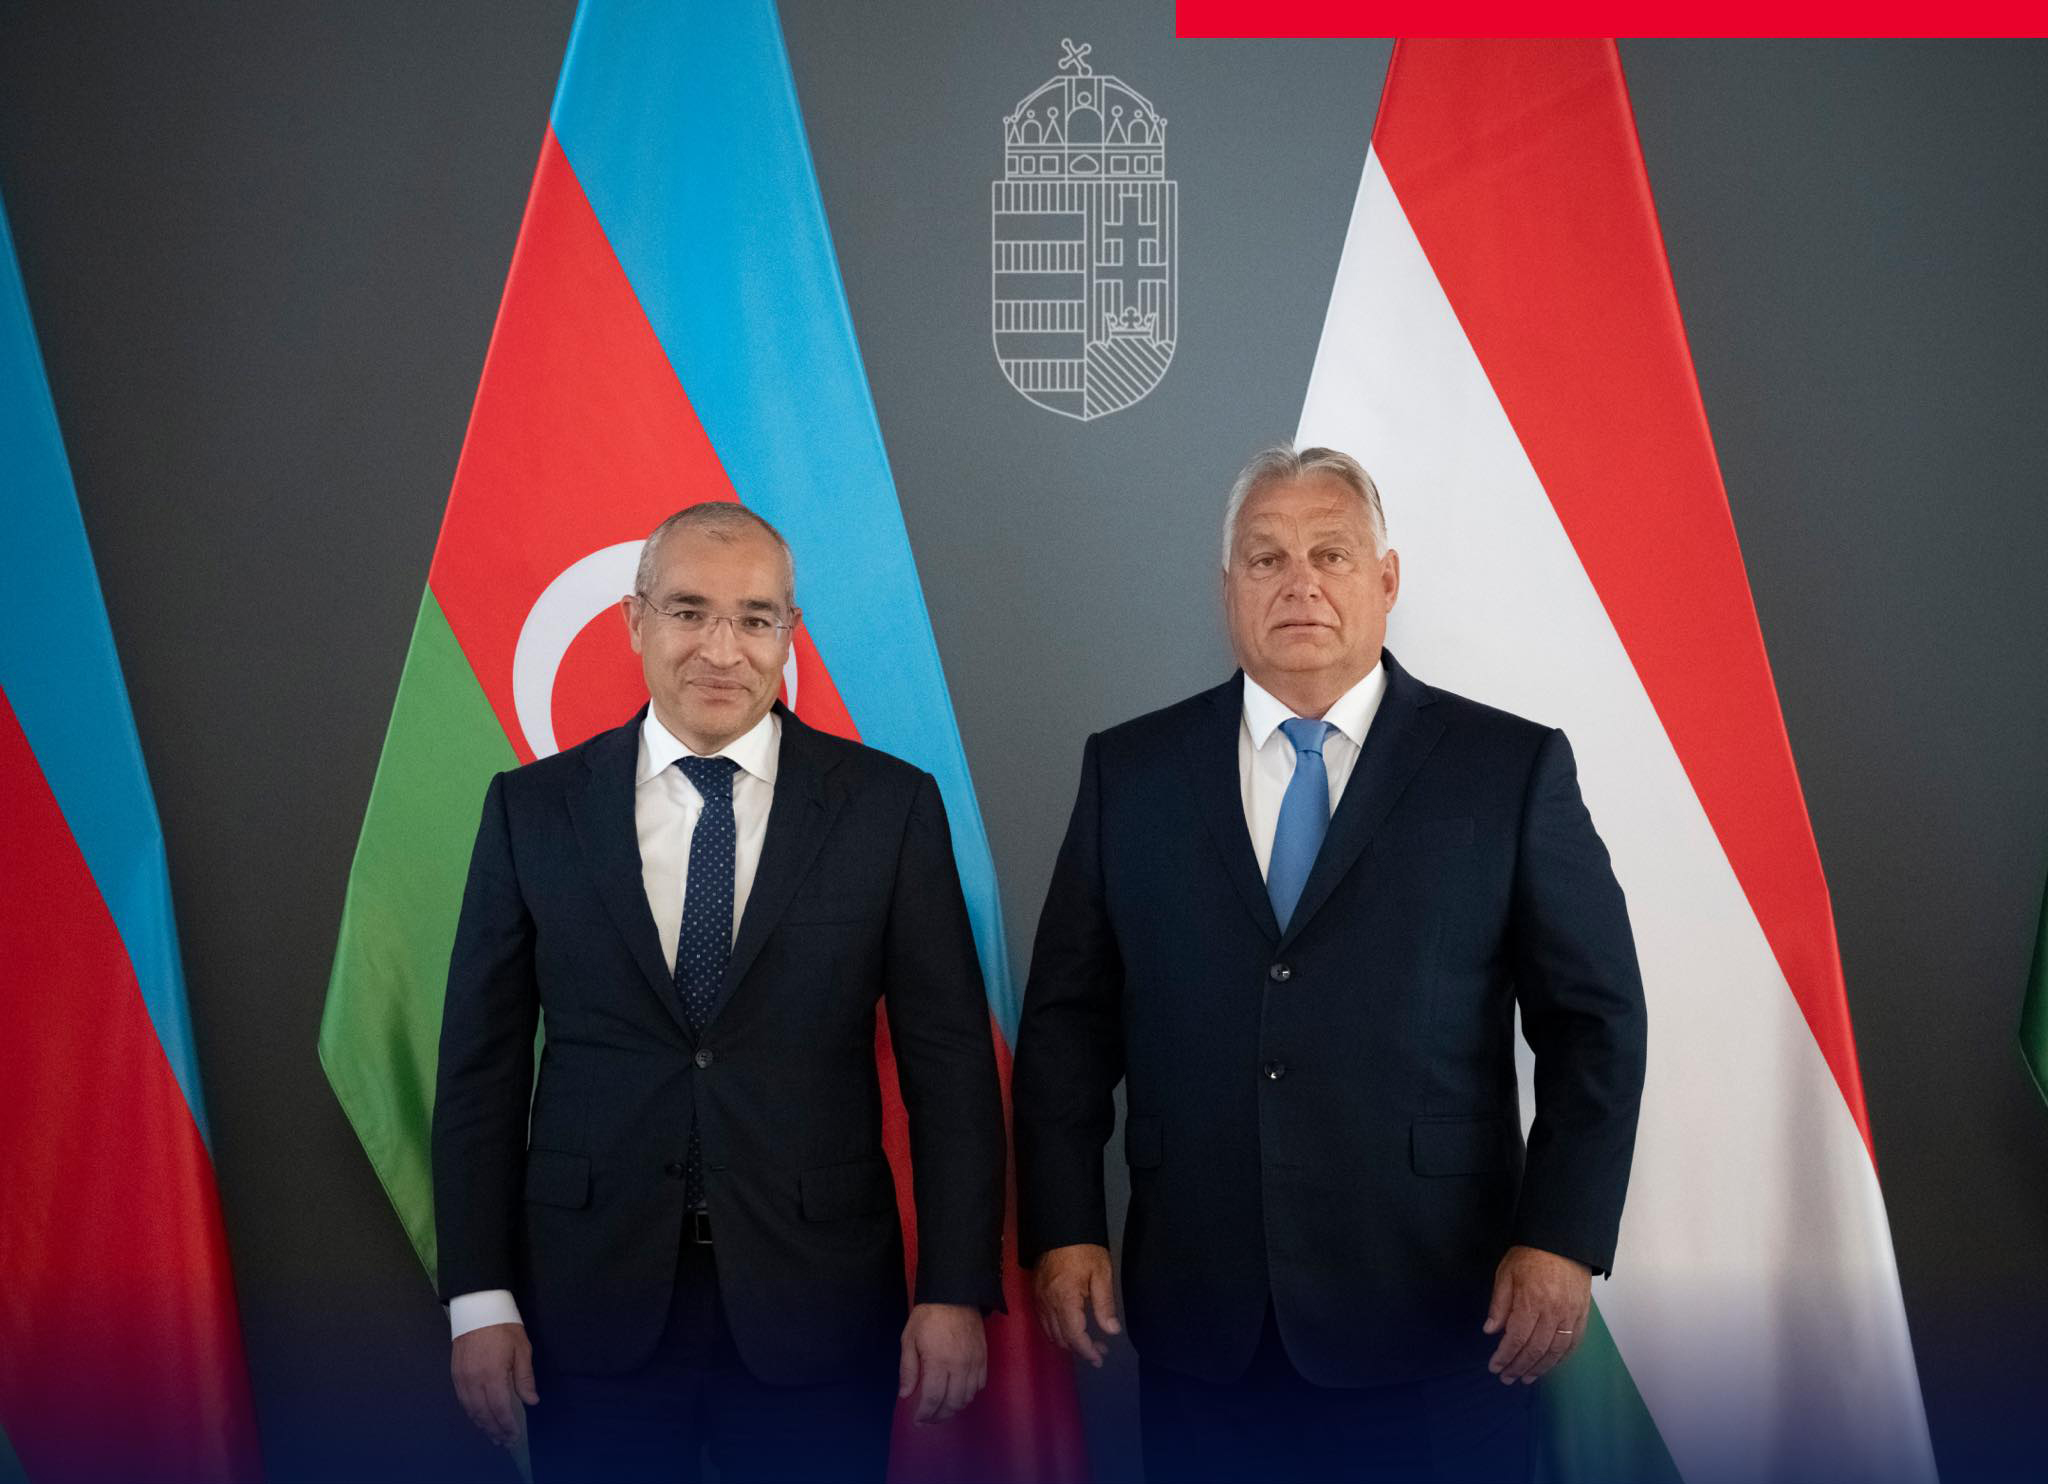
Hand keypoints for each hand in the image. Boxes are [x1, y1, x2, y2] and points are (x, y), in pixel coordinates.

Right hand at [452, 1321, 537, 1444]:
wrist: (477, 1307)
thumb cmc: (504, 1326)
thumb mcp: (522, 1349)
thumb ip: (525, 1378)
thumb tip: (531, 1401)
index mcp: (493, 1374)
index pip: (500, 1409)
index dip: (507, 1425)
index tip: (514, 1435)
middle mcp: (474, 1380)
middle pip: (483, 1414)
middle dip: (494, 1430)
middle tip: (504, 1441)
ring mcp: (462, 1378)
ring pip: (470, 1410)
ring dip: (482, 1425)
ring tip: (492, 1435)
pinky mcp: (455, 1374)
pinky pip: (462, 1400)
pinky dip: (471, 1413)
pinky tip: (479, 1418)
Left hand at [898, 1303, 987, 1423]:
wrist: (955, 1294)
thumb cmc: (928, 1316)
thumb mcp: (909, 1339)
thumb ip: (908, 1369)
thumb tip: (905, 1395)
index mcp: (939, 1361)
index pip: (933, 1398)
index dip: (925, 1414)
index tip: (918, 1420)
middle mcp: (959, 1366)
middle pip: (952, 1403)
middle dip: (939, 1416)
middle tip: (928, 1419)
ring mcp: (974, 1362)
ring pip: (968, 1397)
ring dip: (954, 1407)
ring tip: (942, 1409)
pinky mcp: (983, 1357)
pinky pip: (980, 1385)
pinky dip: (969, 1394)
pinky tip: (959, 1393)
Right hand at [1032, 1242, 1120, 1367]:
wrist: (1060, 1227)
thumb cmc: (1084, 1249)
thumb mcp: (1101, 1274)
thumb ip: (1105, 1304)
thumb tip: (1112, 1331)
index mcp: (1065, 1300)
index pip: (1074, 1336)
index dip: (1087, 1351)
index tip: (1099, 1358)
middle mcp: (1048, 1304)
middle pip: (1061, 1338)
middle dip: (1080, 1349)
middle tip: (1100, 1349)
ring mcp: (1039, 1299)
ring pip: (1050, 1332)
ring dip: (1068, 1342)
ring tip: (1087, 1341)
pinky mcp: (1035, 1293)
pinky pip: (1043, 1321)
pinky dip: (1056, 1331)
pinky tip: (1070, 1328)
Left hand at [1482, 1245, 1591, 1383]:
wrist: (1564, 1241)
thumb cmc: (1530, 1255)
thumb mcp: (1506, 1274)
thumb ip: (1499, 1304)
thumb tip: (1491, 1331)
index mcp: (1530, 1302)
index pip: (1515, 1338)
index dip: (1504, 1356)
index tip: (1494, 1367)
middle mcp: (1552, 1313)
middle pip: (1535, 1349)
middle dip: (1519, 1367)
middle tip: (1507, 1378)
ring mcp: (1570, 1316)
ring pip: (1555, 1351)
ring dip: (1540, 1368)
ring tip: (1526, 1378)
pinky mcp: (1582, 1315)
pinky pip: (1573, 1343)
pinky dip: (1561, 1358)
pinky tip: (1550, 1365)